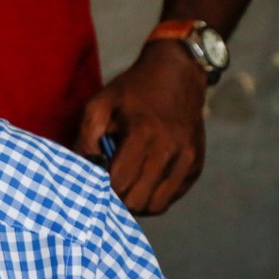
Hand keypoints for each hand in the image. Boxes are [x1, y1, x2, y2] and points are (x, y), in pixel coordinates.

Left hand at [74, 40, 206, 214]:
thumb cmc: (131, 91)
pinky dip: (155, 195)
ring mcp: (188, 159)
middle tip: (107, 186)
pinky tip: (144, 178)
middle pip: (138, 202)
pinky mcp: (197, 165)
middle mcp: (171, 150)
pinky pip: (172, 197)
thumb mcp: (99, 105)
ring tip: (125, 186)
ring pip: (157, 205)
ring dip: (137, 203)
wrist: (178, 73)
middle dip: (118, 200)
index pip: (120, 185)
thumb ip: (85, 139)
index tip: (94, 181)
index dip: (102, 190)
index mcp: (144, 135)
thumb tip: (81, 172)